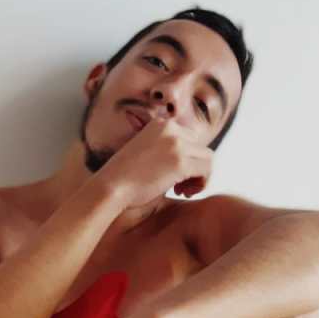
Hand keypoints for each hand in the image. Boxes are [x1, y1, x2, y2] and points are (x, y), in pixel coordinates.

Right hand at [96, 115, 213, 209]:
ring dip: (200, 177)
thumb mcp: (145, 154)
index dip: (187, 159)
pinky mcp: (180, 162)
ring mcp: (177, 144)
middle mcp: (171, 129)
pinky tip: (184, 194)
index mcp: (161, 124)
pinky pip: (206, 171)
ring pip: (208, 158)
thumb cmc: (123, 179)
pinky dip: (201, 184)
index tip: (175, 177)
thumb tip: (189, 164)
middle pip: (200, 148)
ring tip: (184, 192)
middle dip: (195, 168)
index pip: (190, 138)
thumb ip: (166, 152)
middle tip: (181, 187)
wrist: (110, 187)